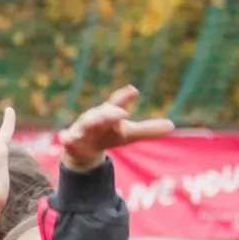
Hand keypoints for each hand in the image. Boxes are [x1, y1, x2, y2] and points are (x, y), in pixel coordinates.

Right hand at [57, 86, 174, 175]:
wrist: (84, 149)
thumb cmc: (108, 135)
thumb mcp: (129, 134)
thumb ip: (148, 129)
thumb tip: (172, 126)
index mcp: (110, 114)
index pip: (118, 103)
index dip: (125, 97)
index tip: (134, 90)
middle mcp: (96, 118)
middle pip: (103, 113)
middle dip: (110, 112)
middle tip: (121, 113)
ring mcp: (82, 128)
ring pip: (85, 124)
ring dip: (90, 122)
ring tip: (96, 122)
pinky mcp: (71, 140)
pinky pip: (68, 138)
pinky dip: (67, 137)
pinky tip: (66, 137)